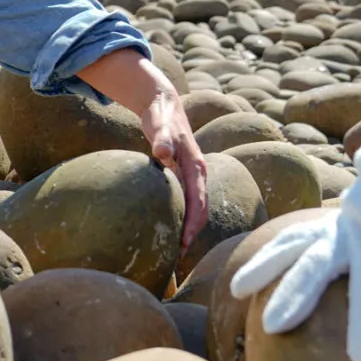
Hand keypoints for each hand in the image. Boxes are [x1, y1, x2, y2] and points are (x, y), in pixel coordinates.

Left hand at [75, 48, 206, 247]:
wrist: (162, 103)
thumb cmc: (161, 115)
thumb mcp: (160, 124)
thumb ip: (161, 137)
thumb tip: (162, 152)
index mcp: (196, 166)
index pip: (198, 202)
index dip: (192, 224)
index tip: (183, 243)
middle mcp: (197, 173)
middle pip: (200, 210)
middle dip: (192, 233)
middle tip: (178, 257)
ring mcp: (190, 175)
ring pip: (194, 208)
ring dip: (187, 228)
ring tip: (175, 251)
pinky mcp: (181, 174)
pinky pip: (185, 200)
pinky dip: (181, 217)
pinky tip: (169, 228)